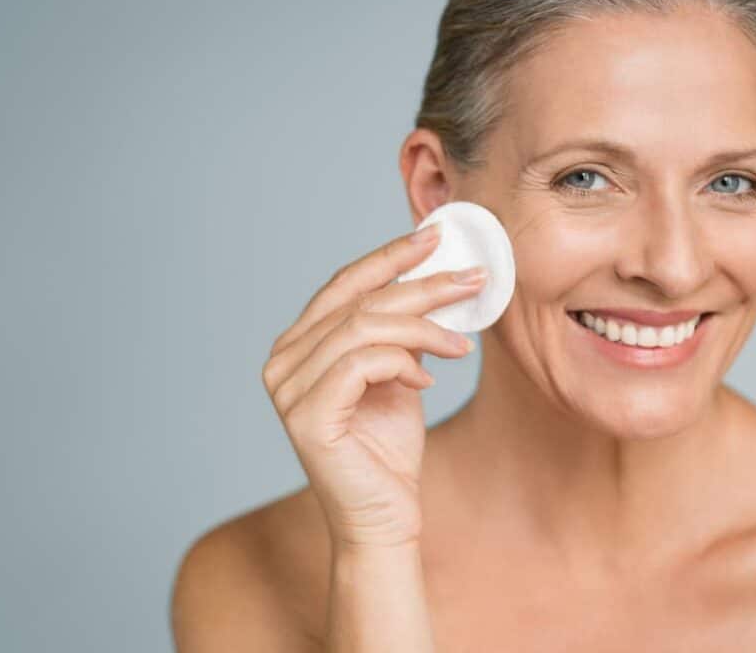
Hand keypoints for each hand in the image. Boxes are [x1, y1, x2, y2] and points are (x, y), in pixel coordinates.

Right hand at [262, 224, 487, 547]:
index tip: (435, 238)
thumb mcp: (397, 374)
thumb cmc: (388, 450)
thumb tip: (434, 279)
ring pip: (364, 328)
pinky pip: (362, 363)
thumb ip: (399, 331)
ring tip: (461, 346)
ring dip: (424, 328)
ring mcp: (287, 388)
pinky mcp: (306, 415)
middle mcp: (283, 360)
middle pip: (359, 302)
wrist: (383, 517)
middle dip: (423, 286)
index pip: (344, 284)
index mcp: (299, 344)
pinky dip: (403, 363)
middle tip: (471, 280)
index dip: (390, 257)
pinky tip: (426, 381)